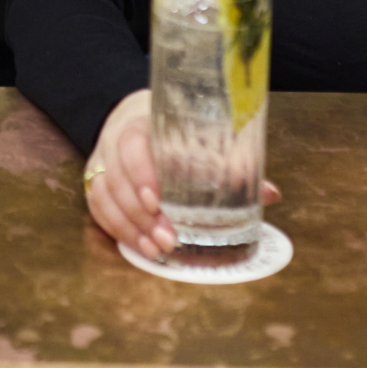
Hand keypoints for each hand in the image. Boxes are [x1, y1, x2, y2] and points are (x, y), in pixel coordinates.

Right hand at [83, 88, 280, 261]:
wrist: (138, 118)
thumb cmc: (176, 132)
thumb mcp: (201, 138)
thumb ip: (231, 164)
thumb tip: (271, 193)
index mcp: (142, 123)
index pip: (131, 143)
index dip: (141, 172)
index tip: (156, 200)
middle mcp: (114, 142)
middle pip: (116, 177)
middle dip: (140, 213)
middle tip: (168, 239)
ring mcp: (101, 162)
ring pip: (103, 195)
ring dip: (129, 227)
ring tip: (156, 250)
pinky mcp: (95, 182)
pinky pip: (97, 207)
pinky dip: (116, 229)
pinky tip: (139, 246)